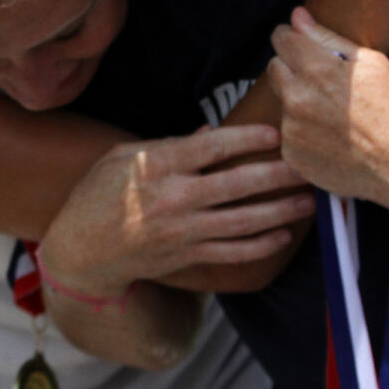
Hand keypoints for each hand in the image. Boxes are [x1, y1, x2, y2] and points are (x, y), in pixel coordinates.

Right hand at [38, 124, 316, 297]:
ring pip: (242, 221)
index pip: (212, 147)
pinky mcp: (185, 256)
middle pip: (237, 184)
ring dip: (279, 212)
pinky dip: (260, 246)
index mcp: (157, 166)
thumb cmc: (98, 195)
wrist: (80, 252)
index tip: (275, 134)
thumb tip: (211, 132)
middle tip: (307, 167)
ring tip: (307, 202)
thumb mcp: (122, 157)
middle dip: (277, 175)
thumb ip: (168, 144)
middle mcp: (173, 199)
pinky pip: (232, 252)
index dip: (247, 138)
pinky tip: (282, 236)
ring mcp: (181, 232)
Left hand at [269, 7, 388, 219]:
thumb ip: (328, 38)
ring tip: (331, 113)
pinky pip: (287, 133)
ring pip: (282, 101)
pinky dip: (302, 132)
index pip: (281, 39)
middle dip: (293, 68)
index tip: (300, 44)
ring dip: (298, 101)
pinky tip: (329, 136)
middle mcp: (297, 98)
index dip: (291, 38)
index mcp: (317, 69)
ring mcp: (292, 130)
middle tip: (322, 81)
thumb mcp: (373, 65)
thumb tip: (297, 16)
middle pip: (275, 67)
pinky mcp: (291, 155)